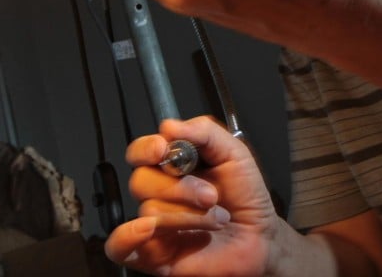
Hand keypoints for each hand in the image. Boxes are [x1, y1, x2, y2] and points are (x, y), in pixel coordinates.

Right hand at [105, 117, 279, 275]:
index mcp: (173, 166)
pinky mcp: (152, 254)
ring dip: (189, 215)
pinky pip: (120, 247)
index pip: (141, 151)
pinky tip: (149, 230)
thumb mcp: (234, 153)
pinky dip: (128, 236)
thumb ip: (205, 132)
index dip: (146, 148)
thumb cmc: (246, 196)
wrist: (261, 238)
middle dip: (181, 187)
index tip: (163, 149)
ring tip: (216, 219)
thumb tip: (170, 125)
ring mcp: (155, 224)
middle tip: (210, 195)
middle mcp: (160, 193)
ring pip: (149, 210)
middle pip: (141, 180)